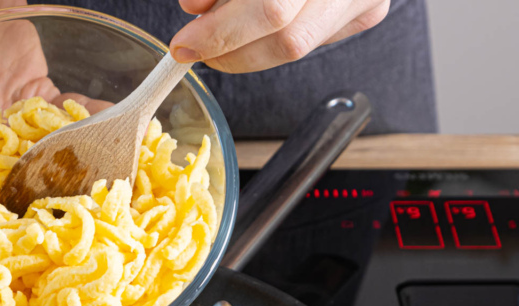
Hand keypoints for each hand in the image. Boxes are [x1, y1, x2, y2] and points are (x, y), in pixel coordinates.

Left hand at [169, 0, 389, 72]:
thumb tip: (194, 7)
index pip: (270, 9)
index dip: (220, 32)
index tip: (183, 44)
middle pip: (286, 37)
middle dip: (229, 50)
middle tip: (194, 50)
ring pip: (296, 47)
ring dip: (245, 53)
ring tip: (218, 40)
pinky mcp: (368, 10)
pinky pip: (310, 41)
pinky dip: (271, 40)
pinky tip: (255, 27)